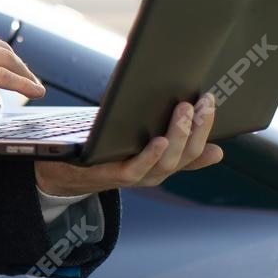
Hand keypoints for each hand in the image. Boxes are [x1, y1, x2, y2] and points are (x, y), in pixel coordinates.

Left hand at [34, 95, 222, 193]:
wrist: (64, 171)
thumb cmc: (105, 149)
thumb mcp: (138, 139)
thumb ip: (165, 133)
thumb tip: (190, 110)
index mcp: (163, 163)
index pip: (195, 150)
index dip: (207, 129)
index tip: (212, 103)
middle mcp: (155, 173)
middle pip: (186, 153)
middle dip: (199, 126)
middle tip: (204, 101)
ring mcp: (137, 177)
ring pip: (168, 161)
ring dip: (179, 134)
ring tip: (185, 110)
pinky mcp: (114, 176)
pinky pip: (139, 168)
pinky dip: (152, 155)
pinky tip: (160, 140)